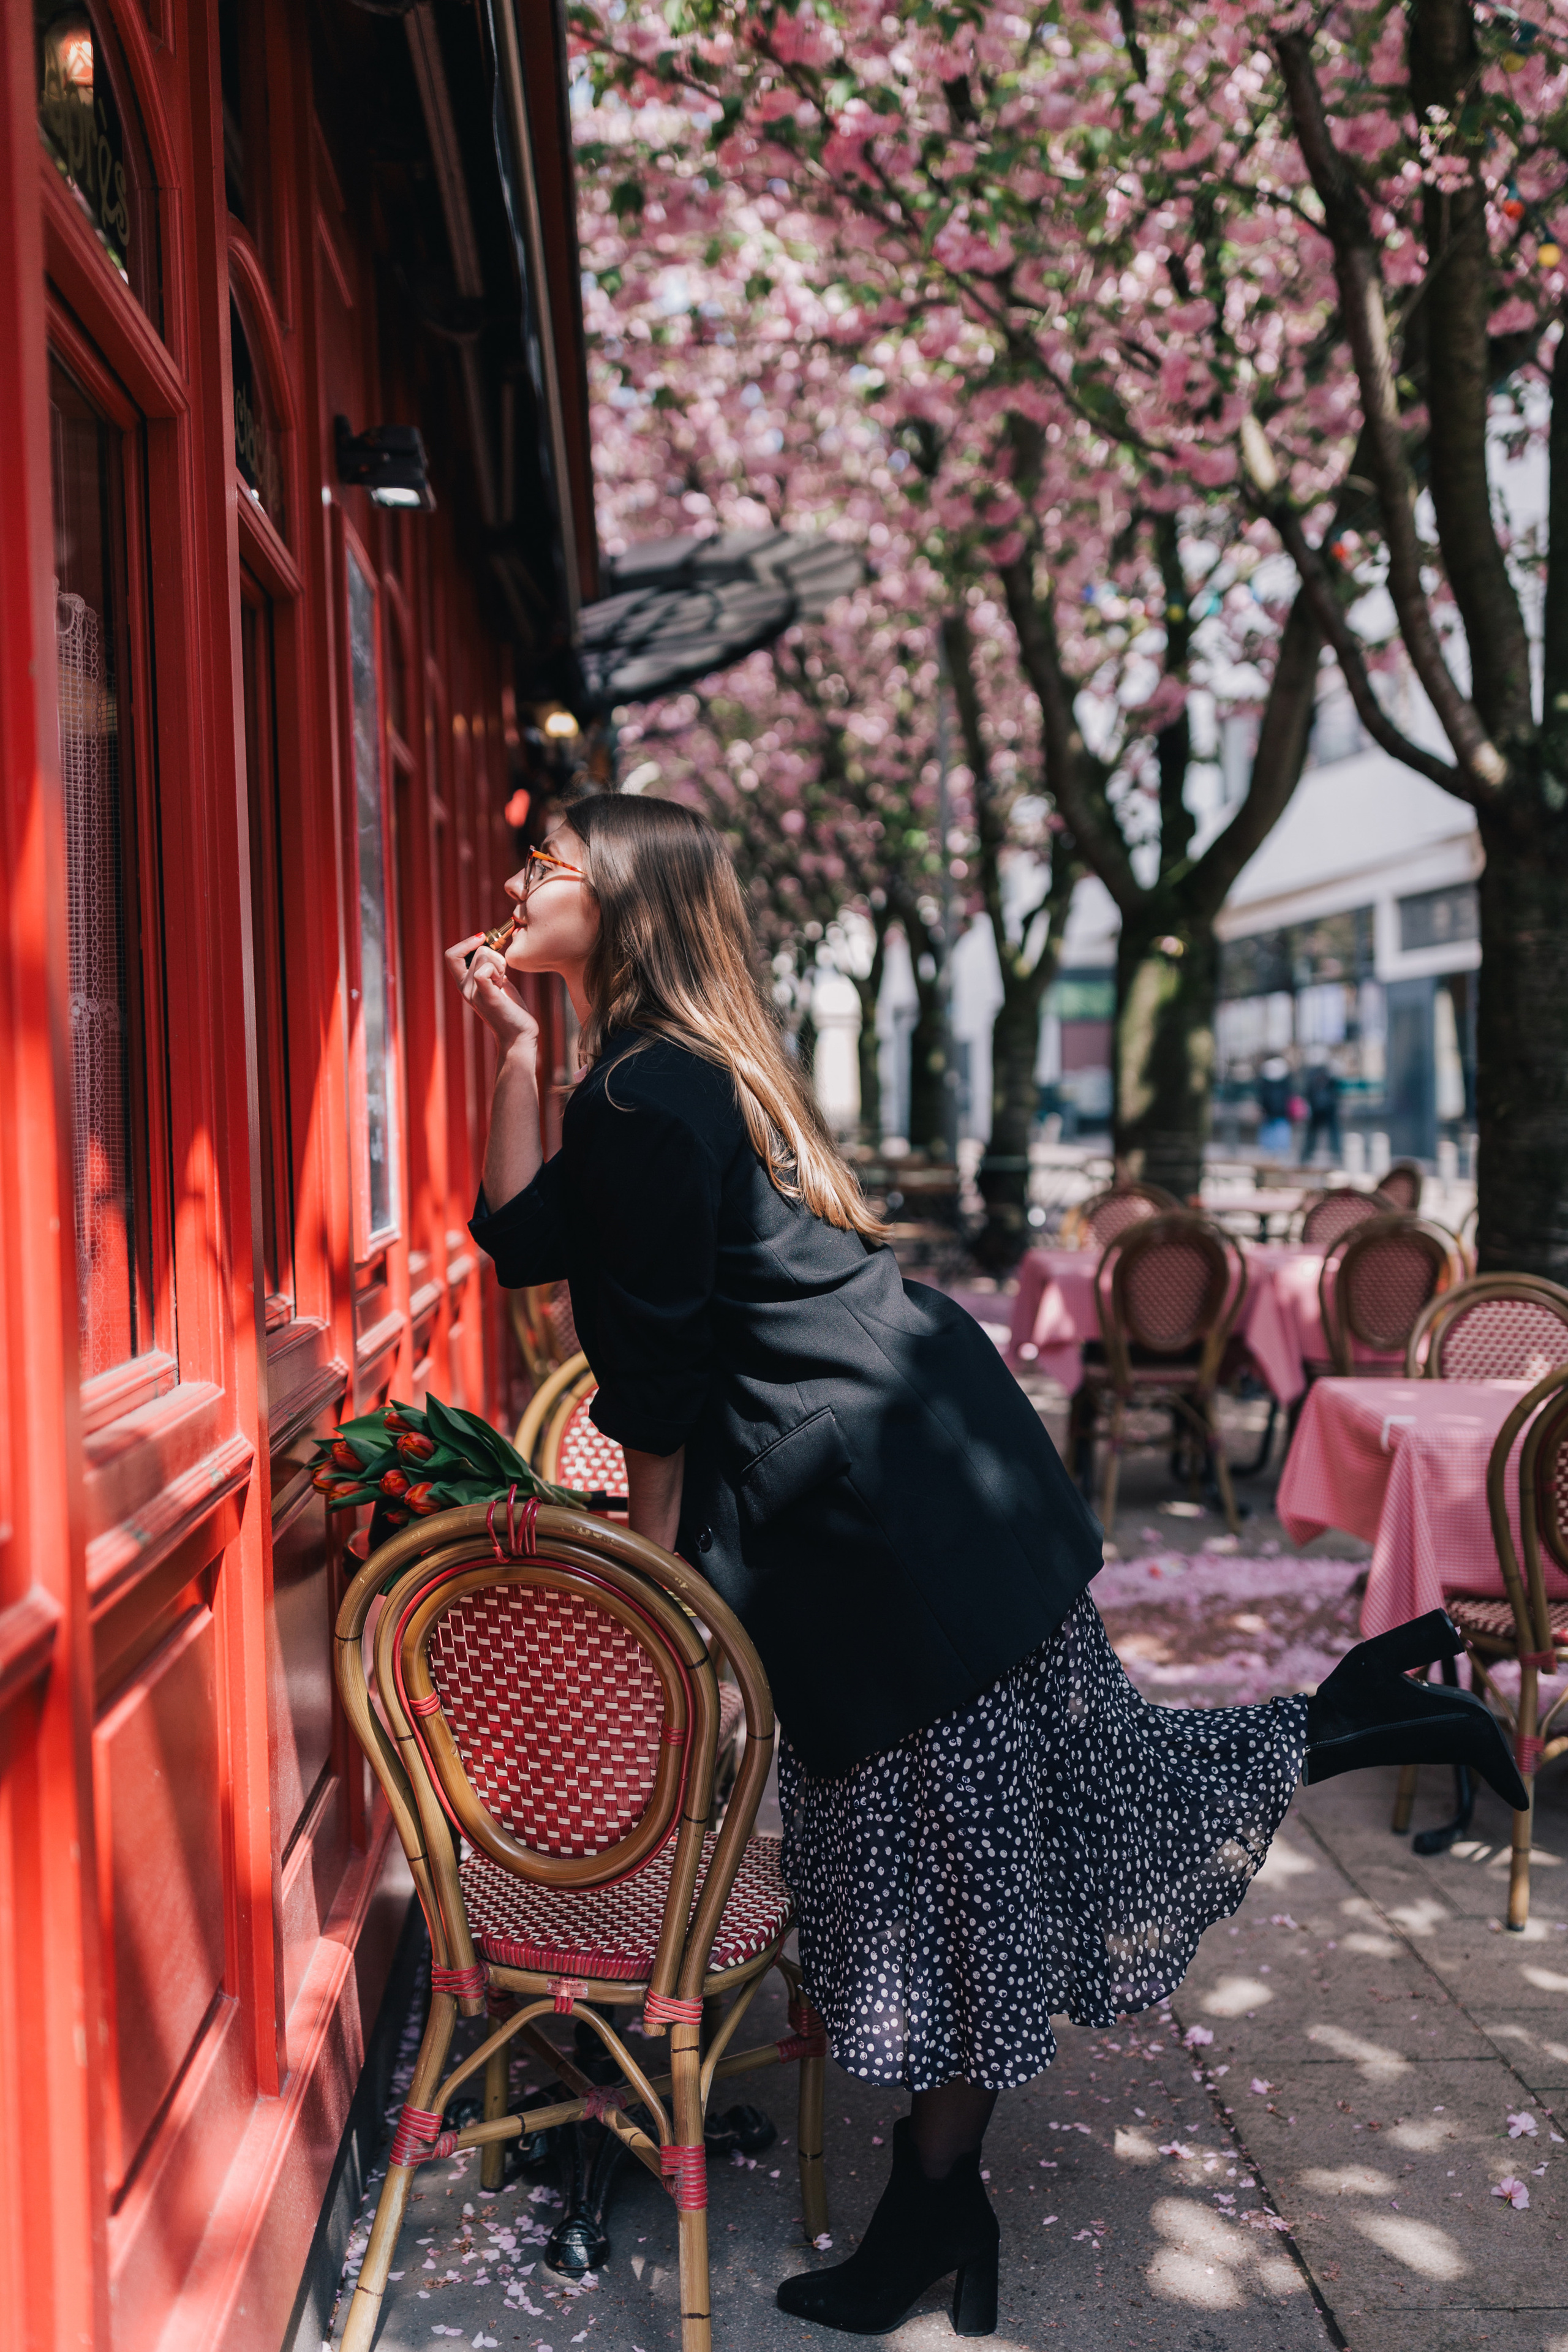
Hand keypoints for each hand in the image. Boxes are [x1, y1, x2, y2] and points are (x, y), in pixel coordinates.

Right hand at [445, 933, 538, 1058]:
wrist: (519, 1035)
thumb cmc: (511, 1010)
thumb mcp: (497, 984)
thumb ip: (490, 969)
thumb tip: (492, 948)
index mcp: (465, 984)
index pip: (451, 955)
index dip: (467, 943)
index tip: (485, 943)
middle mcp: (464, 988)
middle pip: (476, 951)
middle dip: (496, 955)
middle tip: (502, 975)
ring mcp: (474, 994)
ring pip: (484, 956)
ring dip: (500, 965)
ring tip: (503, 983)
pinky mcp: (487, 998)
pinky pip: (482, 972)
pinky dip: (496, 971)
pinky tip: (502, 983)